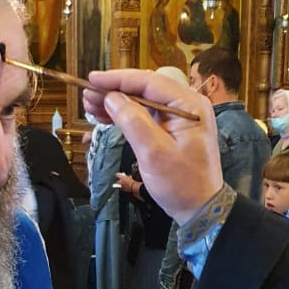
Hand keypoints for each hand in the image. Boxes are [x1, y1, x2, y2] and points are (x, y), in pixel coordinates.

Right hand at [83, 69, 222, 224]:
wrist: (201, 208)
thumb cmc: (181, 183)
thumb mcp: (154, 153)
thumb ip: (133, 121)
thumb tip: (111, 98)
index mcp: (188, 104)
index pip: (148, 81)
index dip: (118, 79)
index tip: (92, 80)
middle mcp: (186, 104)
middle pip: (144, 88)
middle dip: (114, 91)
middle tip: (87, 97)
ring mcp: (180, 116)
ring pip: (142, 101)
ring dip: (117, 103)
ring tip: (91, 107)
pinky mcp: (172, 128)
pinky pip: (146, 115)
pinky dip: (126, 115)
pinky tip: (105, 117)